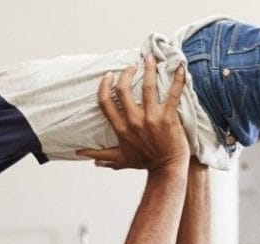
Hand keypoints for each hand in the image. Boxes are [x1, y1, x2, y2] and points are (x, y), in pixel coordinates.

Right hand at [77, 55, 188, 172]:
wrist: (167, 169)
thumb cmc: (144, 162)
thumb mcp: (119, 159)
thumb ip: (100, 154)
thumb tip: (79, 154)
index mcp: (121, 128)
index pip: (105, 102)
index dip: (104, 85)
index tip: (109, 75)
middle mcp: (134, 121)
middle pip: (123, 89)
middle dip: (126, 73)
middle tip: (132, 66)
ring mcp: (151, 119)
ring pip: (147, 87)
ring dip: (149, 69)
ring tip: (150, 58)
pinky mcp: (168, 118)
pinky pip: (173, 95)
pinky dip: (177, 80)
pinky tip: (180, 67)